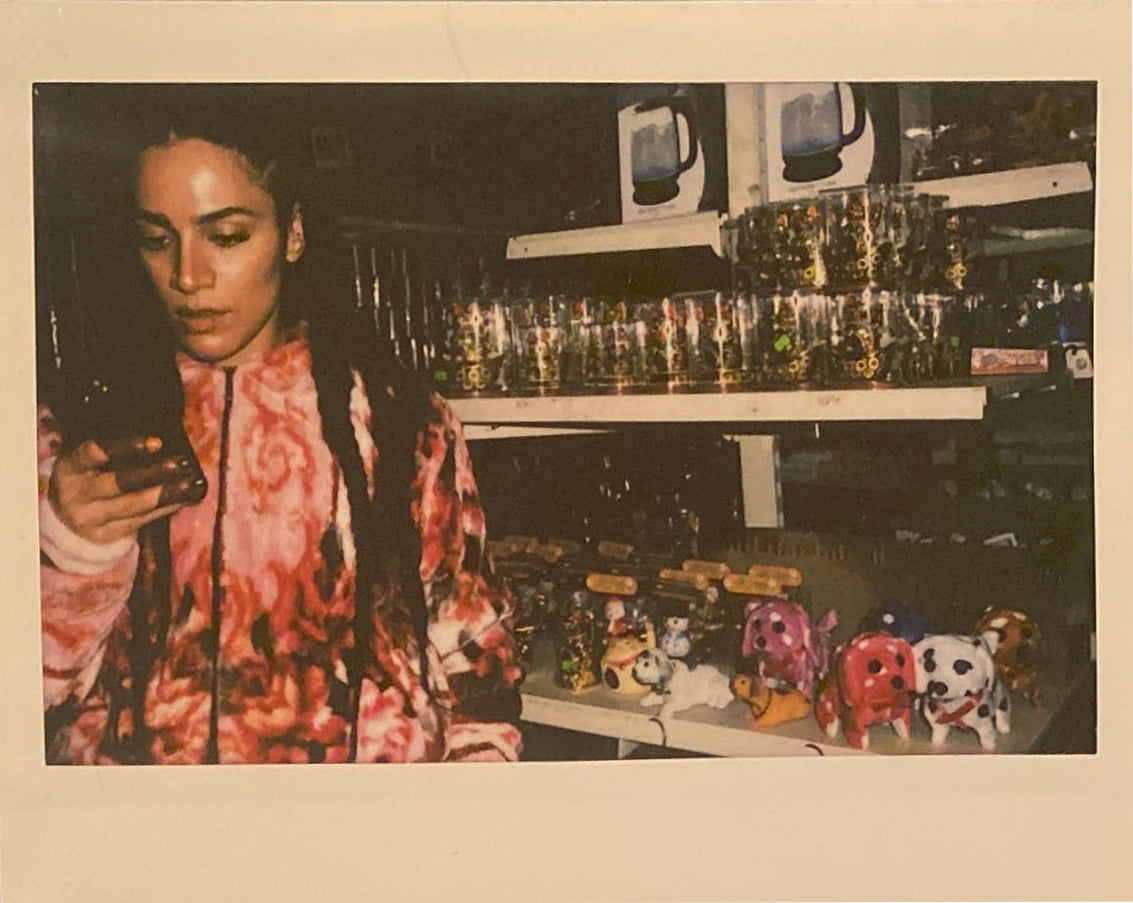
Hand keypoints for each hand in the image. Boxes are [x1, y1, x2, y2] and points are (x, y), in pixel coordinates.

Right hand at [47, 436, 205, 544]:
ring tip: (193, 482)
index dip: (125, 447)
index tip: (156, 442)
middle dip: (154, 473)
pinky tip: (186, 497)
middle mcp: (77, 495)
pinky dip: (167, 507)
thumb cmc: (87, 476)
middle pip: (119, 484)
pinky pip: (143, 520)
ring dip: (169, 493)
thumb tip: (160, 441)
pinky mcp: (108, 535)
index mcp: (71, 467)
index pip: (94, 453)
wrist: (66, 517)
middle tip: (181, 463)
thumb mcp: (88, 461)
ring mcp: (92, 518)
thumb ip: (114, 452)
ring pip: (135, 506)